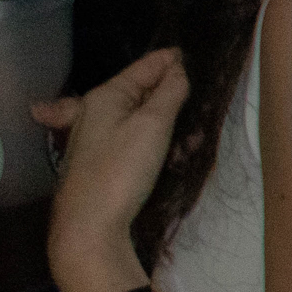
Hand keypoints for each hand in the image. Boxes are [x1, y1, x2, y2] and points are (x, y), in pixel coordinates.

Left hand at [36, 48, 188, 291]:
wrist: (88, 230)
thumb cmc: (120, 171)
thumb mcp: (153, 125)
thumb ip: (170, 91)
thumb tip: (179, 68)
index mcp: (104, 96)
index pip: (147, 64)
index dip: (175, 61)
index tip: (203, 63)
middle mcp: (95, 112)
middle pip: (144, 93)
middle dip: (174, 102)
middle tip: (198, 116)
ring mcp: (96, 139)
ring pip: (142, 120)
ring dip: (169, 129)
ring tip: (189, 147)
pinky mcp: (101, 163)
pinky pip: (135, 143)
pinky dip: (156, 147)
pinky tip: (171, 162)